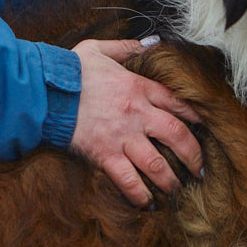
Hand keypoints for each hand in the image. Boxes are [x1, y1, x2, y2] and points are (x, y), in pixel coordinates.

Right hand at [69, 38, 203, 206]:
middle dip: (194, 156)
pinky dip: (140, 195)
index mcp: (138, 86)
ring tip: (178, 190)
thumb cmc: (69, 70)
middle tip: (199, 170)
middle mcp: (137, 113)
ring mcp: (122, 135)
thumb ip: (126, 46)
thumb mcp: (98, 49)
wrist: (43, 91)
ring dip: (172, 180)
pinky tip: (147, 204)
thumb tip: (151, 42)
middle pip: (178, 135)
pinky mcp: (104, 154)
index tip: (203, 128)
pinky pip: (129, 180)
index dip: (195, 116)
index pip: (177, 102)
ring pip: (158, 163)